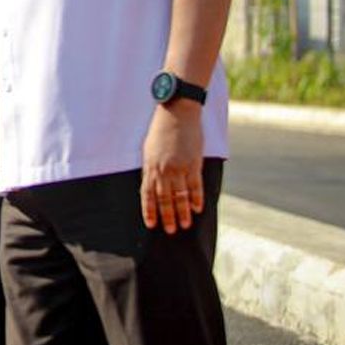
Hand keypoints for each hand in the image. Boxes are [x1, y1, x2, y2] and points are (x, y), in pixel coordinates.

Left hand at [140, 103, 204, 232]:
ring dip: (183, 212)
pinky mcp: (194, 163)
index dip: (149, 210)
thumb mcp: (149, 149)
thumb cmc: (161, 130)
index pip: (147, 194)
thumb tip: (150, 184)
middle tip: (171, 230)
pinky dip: (197, 198)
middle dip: (167, 216)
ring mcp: (179, 167)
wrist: (177, 113)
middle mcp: (163, 170)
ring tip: (185, 225)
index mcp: (150, 166)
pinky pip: (195, 185)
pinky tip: (198, 209)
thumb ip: (150, 168)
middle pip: (164, 199)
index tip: (151, 224)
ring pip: (180, 196)